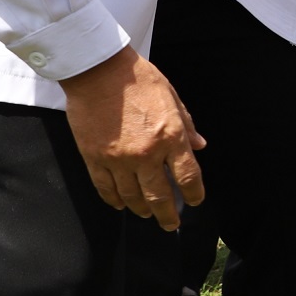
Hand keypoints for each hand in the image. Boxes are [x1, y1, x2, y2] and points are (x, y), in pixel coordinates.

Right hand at [58, 45, 205, 230]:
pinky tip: (121, 205)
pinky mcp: (94, 158)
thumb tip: (200, 146)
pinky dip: (114, 200)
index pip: (188, 177)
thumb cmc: (138, 79)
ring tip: (147, 214)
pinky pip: (105, 188)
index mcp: (170, 136)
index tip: (195, 201)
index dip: (194, 194)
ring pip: (132, 197)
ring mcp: (118, 159)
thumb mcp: (171, 97)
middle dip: (168, 215)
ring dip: (141, 210)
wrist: (97, 70)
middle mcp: (146, 154)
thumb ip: (186, 125)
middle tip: (172, 225)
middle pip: (160, 196)